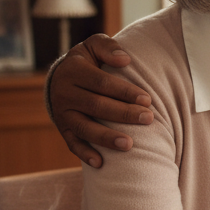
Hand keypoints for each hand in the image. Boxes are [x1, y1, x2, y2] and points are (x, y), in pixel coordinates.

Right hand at [49, 34, 153, 167]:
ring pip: (84, 128)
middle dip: (124, 114)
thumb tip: (125, 59)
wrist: (60, 77)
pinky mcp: (62, 129)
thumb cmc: (87, 61)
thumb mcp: (93, 46)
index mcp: (73, 71)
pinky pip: (72, 143)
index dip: (125, 91)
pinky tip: (101, 164)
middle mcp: (64, 93)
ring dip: (106, 138)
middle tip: (148, 119)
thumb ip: (107, 47)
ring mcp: (62, 113)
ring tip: (129, 145)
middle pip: (97, 106)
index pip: (102, 83)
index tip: (148, 100)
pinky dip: (85, 154)